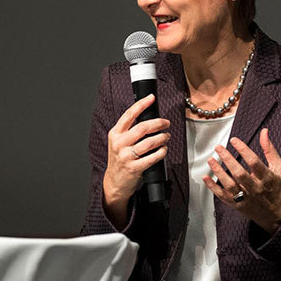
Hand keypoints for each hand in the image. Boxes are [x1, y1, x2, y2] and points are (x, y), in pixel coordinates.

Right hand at [103, 94, 170, 222]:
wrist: (114, 182)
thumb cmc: (120, 160)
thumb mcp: (119, 142)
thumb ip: (129, 131)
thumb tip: (148, 117)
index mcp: (115, 134)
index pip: (129, 115)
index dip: (141, 104)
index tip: (151, 98)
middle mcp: (119, 143)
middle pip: (142, 127)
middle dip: (158, 123)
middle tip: (166, 123)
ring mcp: (126, 156)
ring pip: (149, 142)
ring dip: (162, 138)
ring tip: (166, 136)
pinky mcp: (134, 168)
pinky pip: (153, 157)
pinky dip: (162, 152)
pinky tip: (164, 150)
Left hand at [203, 128, 280, 233]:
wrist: (275, 213)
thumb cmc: (276, 187)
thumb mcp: (278, 168)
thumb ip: (269, 150)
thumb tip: (264, 132)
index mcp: (267, 178)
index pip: (254, 163)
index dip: (244, 150)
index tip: (234, 140)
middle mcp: (256, 189)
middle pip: (240, 174)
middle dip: (228, 159)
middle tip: (219, 148)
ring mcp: (245, 198)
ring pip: (229, 185)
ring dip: (218, 172)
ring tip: (211, 159)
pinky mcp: (237, 204)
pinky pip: (222, 196)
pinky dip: (213, 187)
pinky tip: (206, 177)